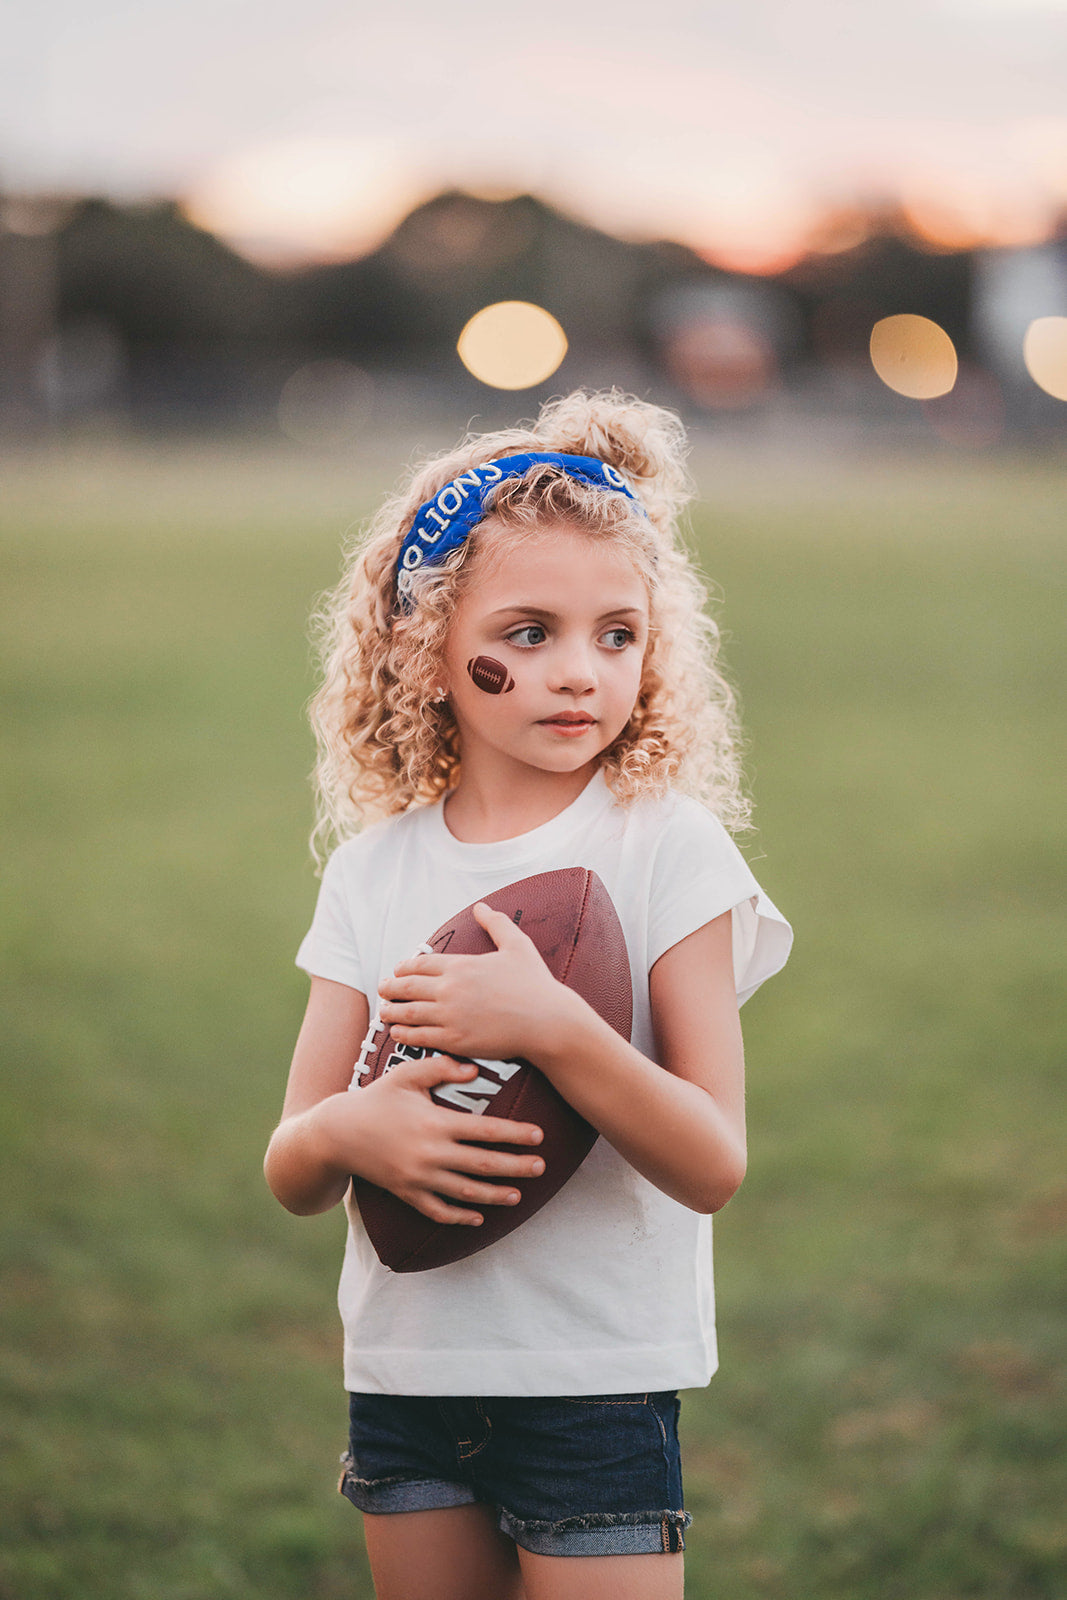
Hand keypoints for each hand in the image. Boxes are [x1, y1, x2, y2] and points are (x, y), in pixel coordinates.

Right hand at [311, 1051, 544, 1226]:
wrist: (338, 1133)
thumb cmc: (377, 1098)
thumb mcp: (406, 1074)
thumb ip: (441, 1068)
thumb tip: (474, 1069)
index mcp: (435, 1123)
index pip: (485, 1131)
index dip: (515, 1134)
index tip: (539, 1135)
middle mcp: (430, 1154)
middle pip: (482, 1165)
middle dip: (515, 1167)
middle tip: (541, 1167)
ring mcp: (418, 1178)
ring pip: (465, 1193)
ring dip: (495, 1196)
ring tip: (518, 1195)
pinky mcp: (406, 1193)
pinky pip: (438, 1211)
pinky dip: (460, 1217)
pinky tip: (479, 1217)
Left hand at [378, 902, 577, 1062]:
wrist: (547, 1021)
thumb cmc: (535, 984)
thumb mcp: (517, 945)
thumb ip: (496, 924)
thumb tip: (481, 907)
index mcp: (461, 965)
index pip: (419, 964)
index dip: (404, 967)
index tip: (397, 970)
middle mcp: (450, 989)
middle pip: (406, 987)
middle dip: (390, 988)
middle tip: (382, 990)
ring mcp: (450, 1016)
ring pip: (407, 1013)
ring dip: (390, 1012)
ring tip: (383, 1011)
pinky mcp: (455, 1040)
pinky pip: (419, 1037)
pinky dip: (403, 1034)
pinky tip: (397, 1033)